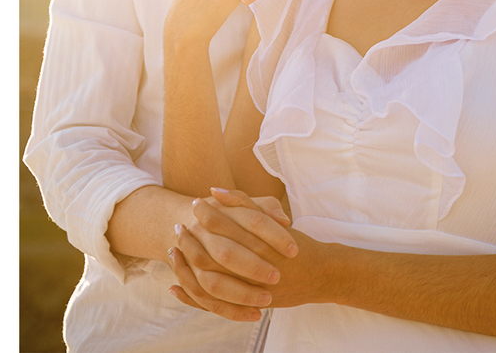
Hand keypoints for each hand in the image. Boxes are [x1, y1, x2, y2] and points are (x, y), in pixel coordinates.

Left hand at [168, 188, 330, 318]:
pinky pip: (214, 304)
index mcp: (264, 241)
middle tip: (179, 226)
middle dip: (194, 239)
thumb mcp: (274, 220)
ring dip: (188, 266)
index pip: (230, 226)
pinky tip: (175, 286)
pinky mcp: (249, 305)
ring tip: (174, 250)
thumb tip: (215, 190)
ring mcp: (253, 288)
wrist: (321, 275)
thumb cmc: (296, 244)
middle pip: (217, 253)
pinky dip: (192, 297)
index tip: (195, 205)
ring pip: (212, 280)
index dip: (209, 215)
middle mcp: (258, 264)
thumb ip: (246, 203)